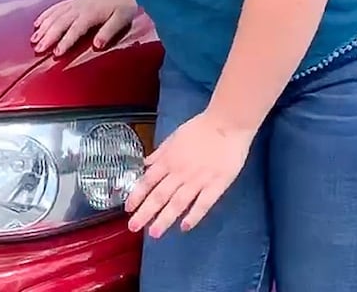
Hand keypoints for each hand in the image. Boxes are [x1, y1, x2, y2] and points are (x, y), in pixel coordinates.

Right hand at [31, 0, 136, 55]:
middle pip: (60, 23)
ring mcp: (74, 3)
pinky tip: (37, 23)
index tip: (56, 53)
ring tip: (34, 40)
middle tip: (38, 49)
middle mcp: (79, 8)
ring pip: (55, 15)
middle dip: (48, 36)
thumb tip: (97, 45)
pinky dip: (45, 15)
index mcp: (91, 13)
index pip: (75, 30)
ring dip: (43, 27)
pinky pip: (55, 7)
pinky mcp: (72, 0)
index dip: (65, 41)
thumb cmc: (123, 2)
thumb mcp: (122, 18)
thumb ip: (108, 31)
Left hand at [124, 111, 254, 236]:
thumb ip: (159, 153)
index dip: (137, 196)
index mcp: (169, 159)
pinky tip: (184, 227)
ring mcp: (199, 180)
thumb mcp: (174, 137)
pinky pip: (203, 204)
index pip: (148, 181)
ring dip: (165, 219)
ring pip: (178, 203)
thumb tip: (144, 164)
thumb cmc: (201, 128)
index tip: (128, 209)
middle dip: (145, 213)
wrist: (228, 123)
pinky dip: (193, 216)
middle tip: (134, 227)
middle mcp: (180, 172)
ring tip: (154, 233)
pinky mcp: (217, 184)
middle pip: (159, 195)